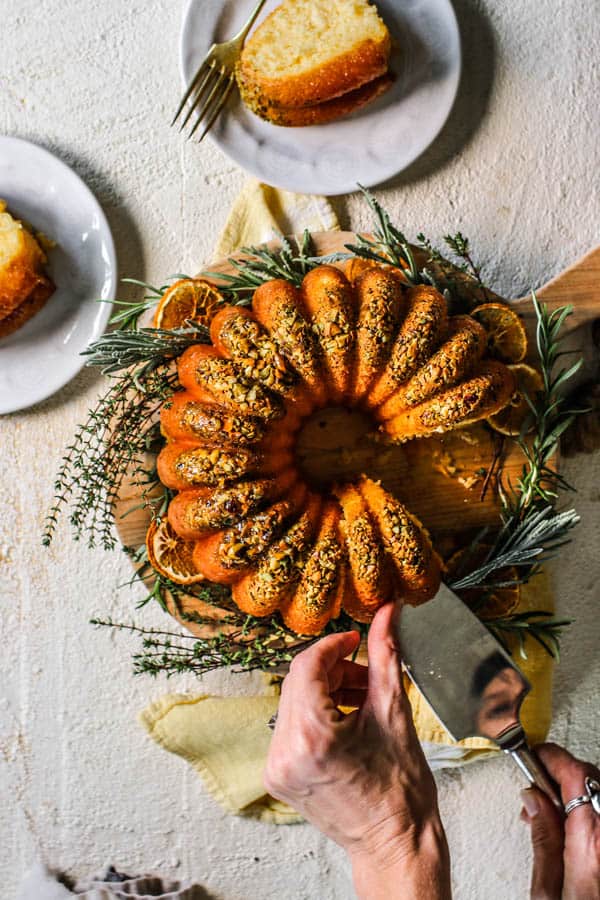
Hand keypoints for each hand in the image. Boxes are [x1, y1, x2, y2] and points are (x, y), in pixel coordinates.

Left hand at [263, 603, 450, 899]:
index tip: (355, 640)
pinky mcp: (277, 776)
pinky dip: (316, 715)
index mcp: (313, 735)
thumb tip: (386, 614)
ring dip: (325, 691)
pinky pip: (291, 727)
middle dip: (333, 670)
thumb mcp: (394, 712)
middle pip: (298, 682)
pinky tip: (346, 720)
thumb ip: (385, 656)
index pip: (308, 665)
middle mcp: (285, 752)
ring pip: (294, 702)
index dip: (334, 646)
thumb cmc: (401, 790)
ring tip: (361, 699)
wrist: (394, 842)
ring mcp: (277, 767)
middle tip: (365, 673)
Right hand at [521, 742, 599, 898]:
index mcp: (593, 841)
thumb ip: (543, 840)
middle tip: (536, 791)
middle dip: (562, 776)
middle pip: (594, 780)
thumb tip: (534, 800)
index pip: (577, 773)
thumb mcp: (548, 893)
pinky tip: (575, 832)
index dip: (552, 757)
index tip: (534, 755)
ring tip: (552, 815)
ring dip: (579, 795)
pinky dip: (592, 815)